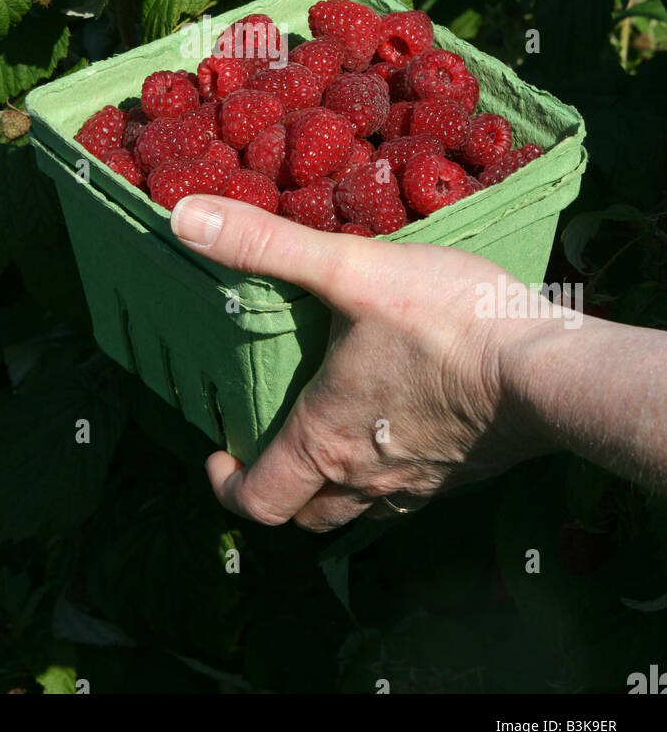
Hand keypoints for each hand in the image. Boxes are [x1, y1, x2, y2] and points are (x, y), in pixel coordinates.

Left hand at [169, 195, 550, 531]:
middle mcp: (366, 479)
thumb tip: (183, 218)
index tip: (218, 454)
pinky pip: (409, 495)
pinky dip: (388, 475)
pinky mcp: (462, 476)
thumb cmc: (444, 322)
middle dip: (278, 487)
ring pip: (358, 511)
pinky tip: (400, 427)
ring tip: (329, 436)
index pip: (258, 500)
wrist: (547, 370)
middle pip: (305, 513)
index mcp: (325, 440)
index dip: (228, 485)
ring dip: (333, 487)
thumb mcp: (349, 269)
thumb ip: (266, 245)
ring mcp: (419, 486)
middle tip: (269, 443)